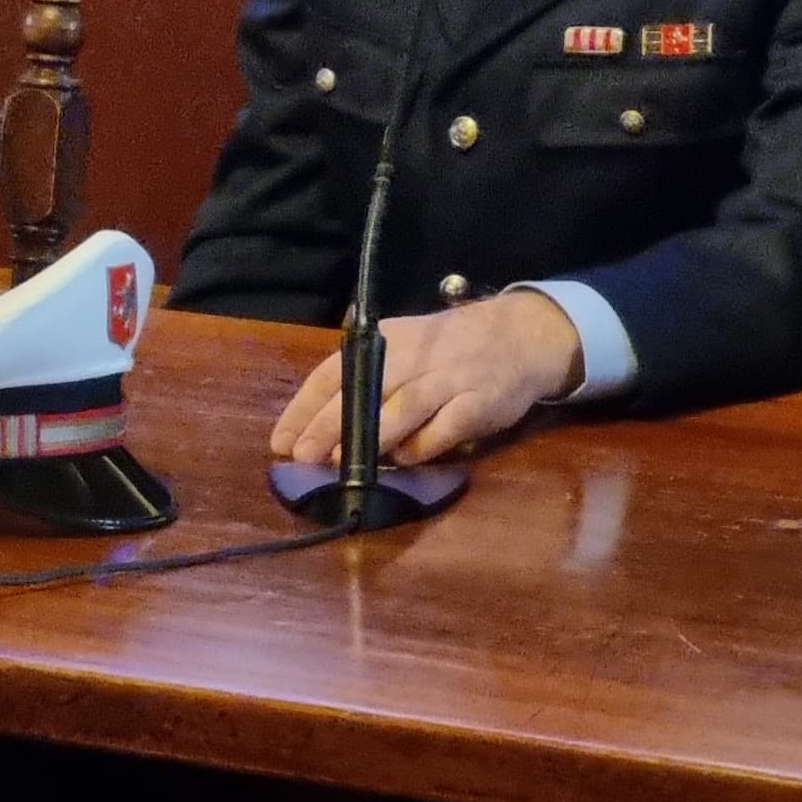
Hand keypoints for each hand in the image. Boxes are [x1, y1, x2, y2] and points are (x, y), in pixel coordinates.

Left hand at [268, 292, 583, 468]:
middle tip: (302, 458)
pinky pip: (443, 429)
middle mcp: (413, 357)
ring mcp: (446, 380)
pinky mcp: (476, 404)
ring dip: (368, 438)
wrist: (520, 337)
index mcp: (386, 341)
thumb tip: (322, 425)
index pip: (334, 372)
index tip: (282, 441)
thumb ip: (368, 378)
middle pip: (362, 391)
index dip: (304, 407)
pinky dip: (421, 447)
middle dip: (328, 426)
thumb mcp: (405, 347)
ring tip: (340, 464)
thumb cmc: (450, 347)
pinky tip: (404, 461)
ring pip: (400, 408)